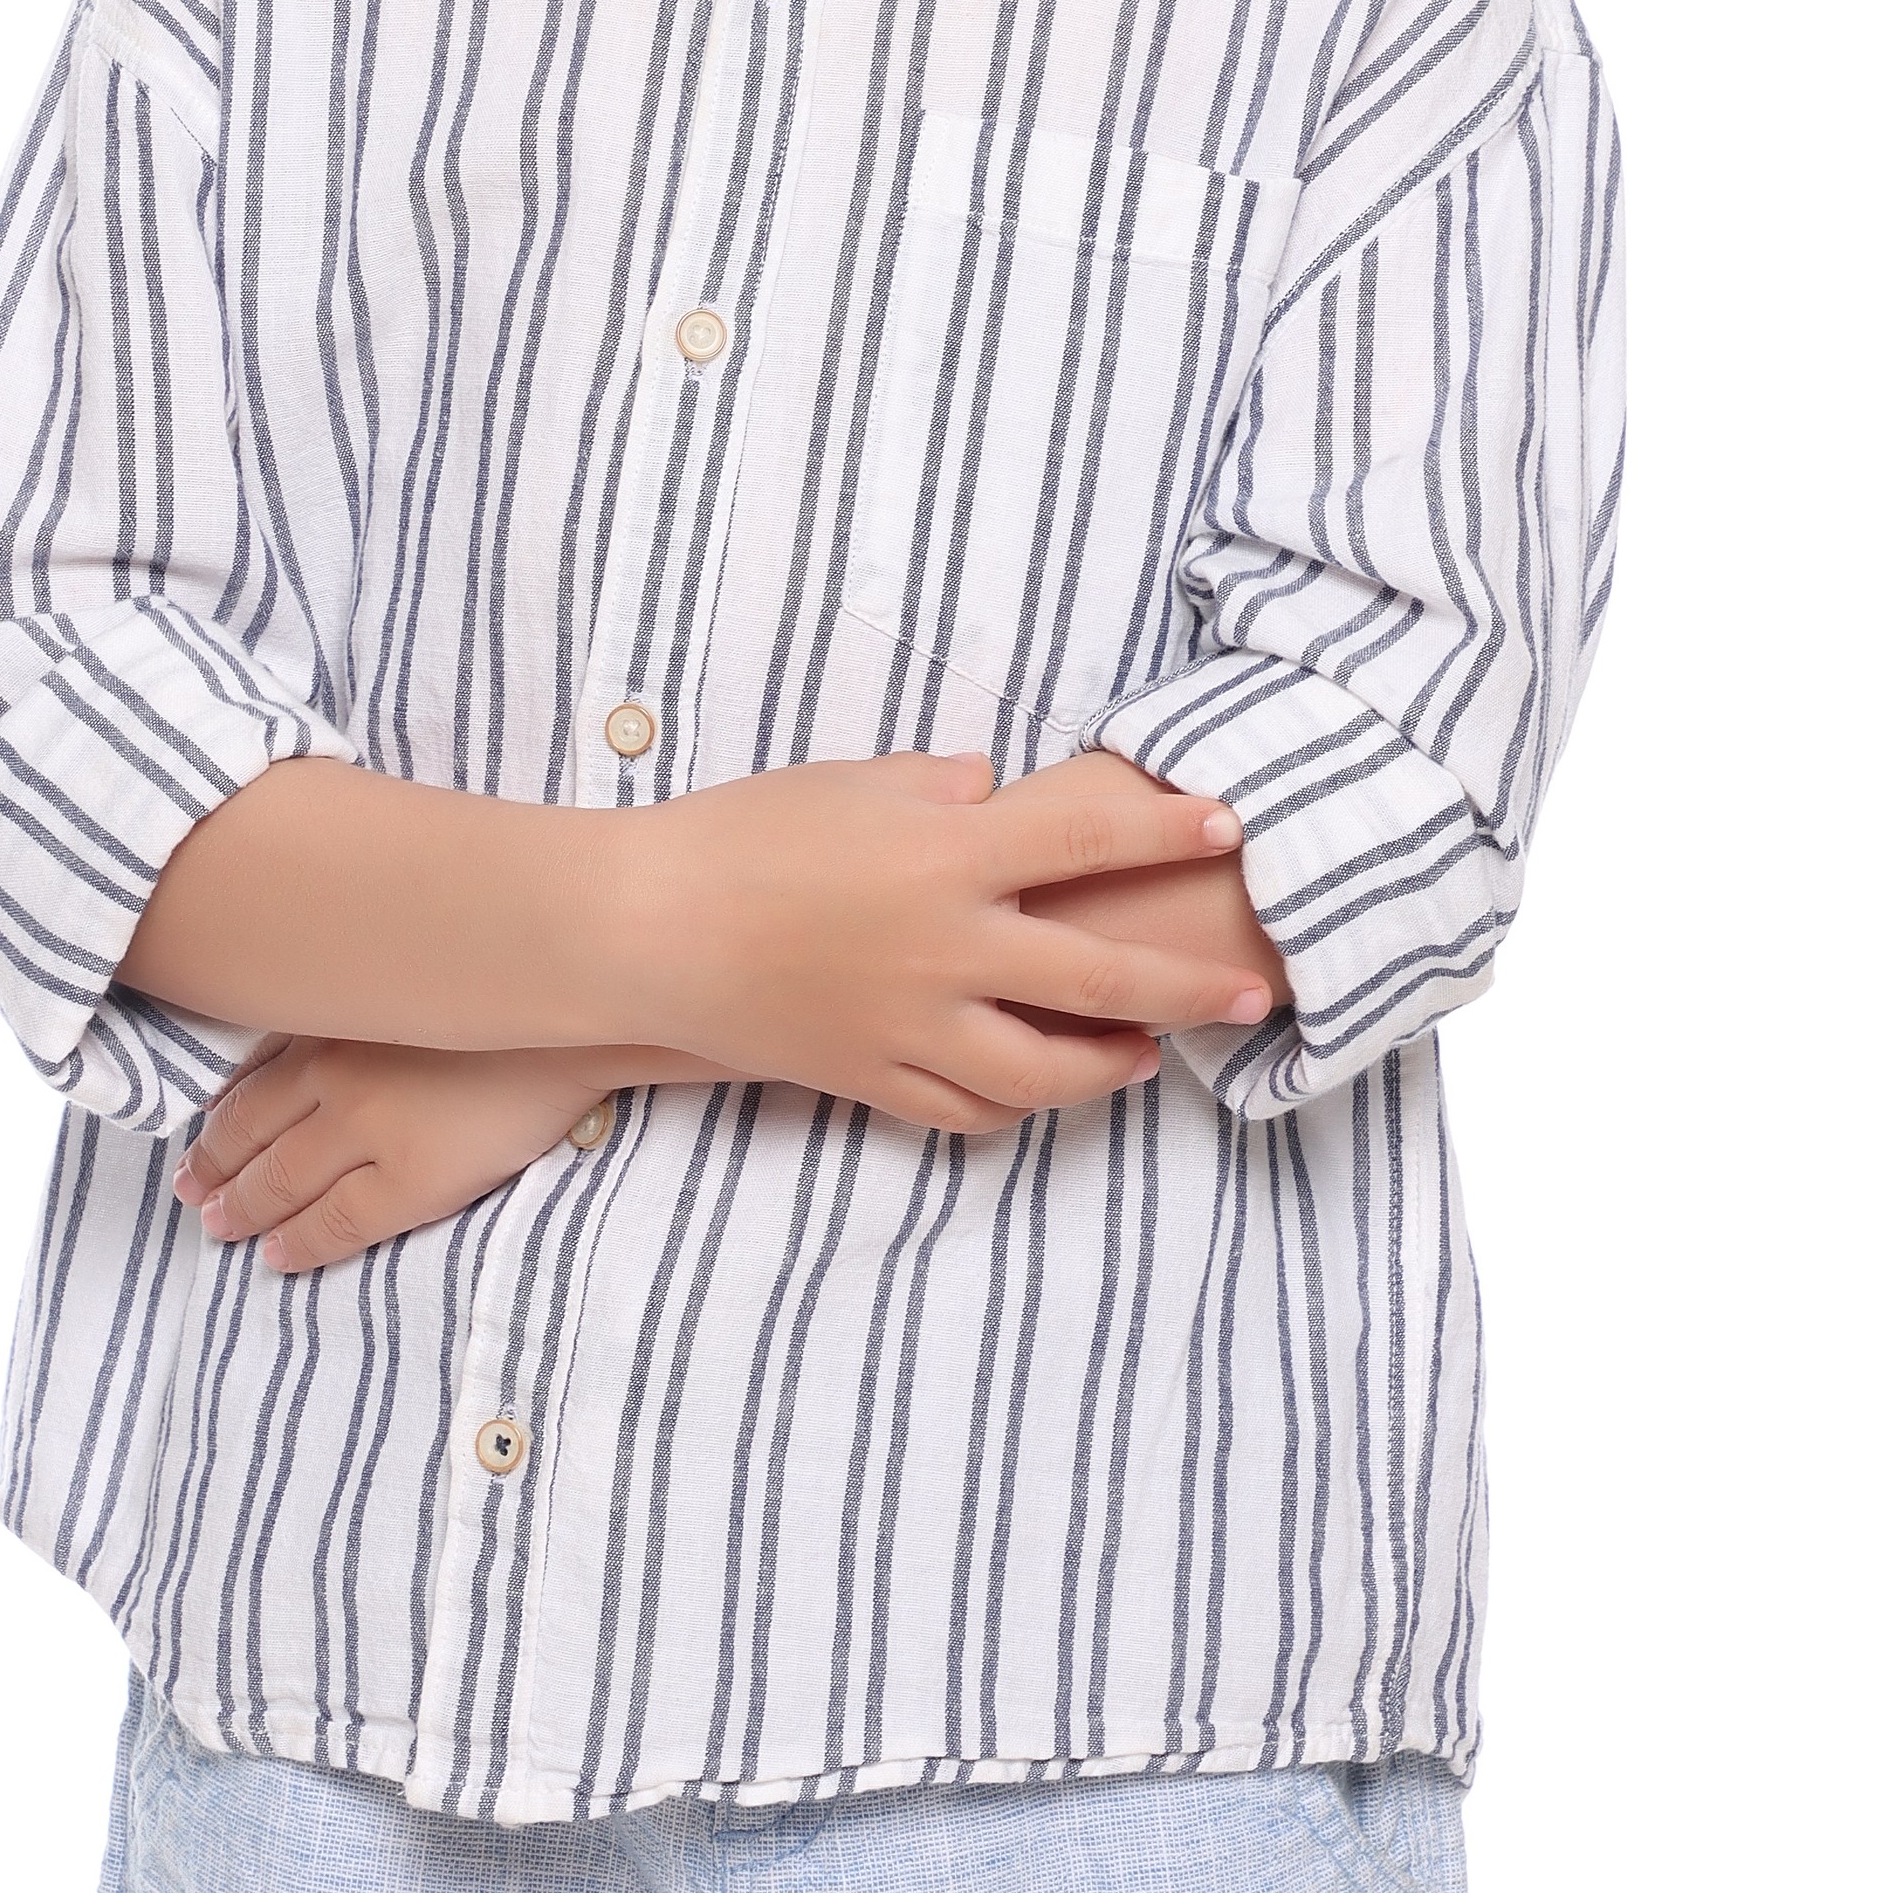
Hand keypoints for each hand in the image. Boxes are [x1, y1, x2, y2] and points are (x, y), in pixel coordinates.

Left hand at [175, 1037, 624, 1270]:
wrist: (573, 1029)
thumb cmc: (500, 997)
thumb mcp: (404, 990)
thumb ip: (353, 1016)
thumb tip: (303, 1043)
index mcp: (335, 1029)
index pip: (251, 1089)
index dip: (217, 1126)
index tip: (195, 1150)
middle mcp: (337, 1079)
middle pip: (254, 1138)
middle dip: (216, 1171)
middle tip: (190, 1196)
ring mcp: (369, 1132)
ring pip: (282, 1184)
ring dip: (245, 1210)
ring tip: (221, 1229)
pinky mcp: (409, 1180)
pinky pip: (336, 1222)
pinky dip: (299, 1243)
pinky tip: (279, 1256)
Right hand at [599, 749, 1274, 1130]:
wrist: (643, 929)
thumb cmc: (741, 833)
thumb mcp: (849, 781)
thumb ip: (939, 785)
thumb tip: (997, 790)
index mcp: (944, 855)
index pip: (1087, 841)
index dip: (1168, 832)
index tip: (1231, 825)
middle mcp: (945, 948)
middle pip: (1100, 982)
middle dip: (1187, 988)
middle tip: (1249, 992)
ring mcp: (911, 1026)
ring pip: (1045, 1074)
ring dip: (1110, 1065)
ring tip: (1147, 1053)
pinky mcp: (871, 1078)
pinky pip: (965, 1111)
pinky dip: (1014, 1105)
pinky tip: (1040, 1087)